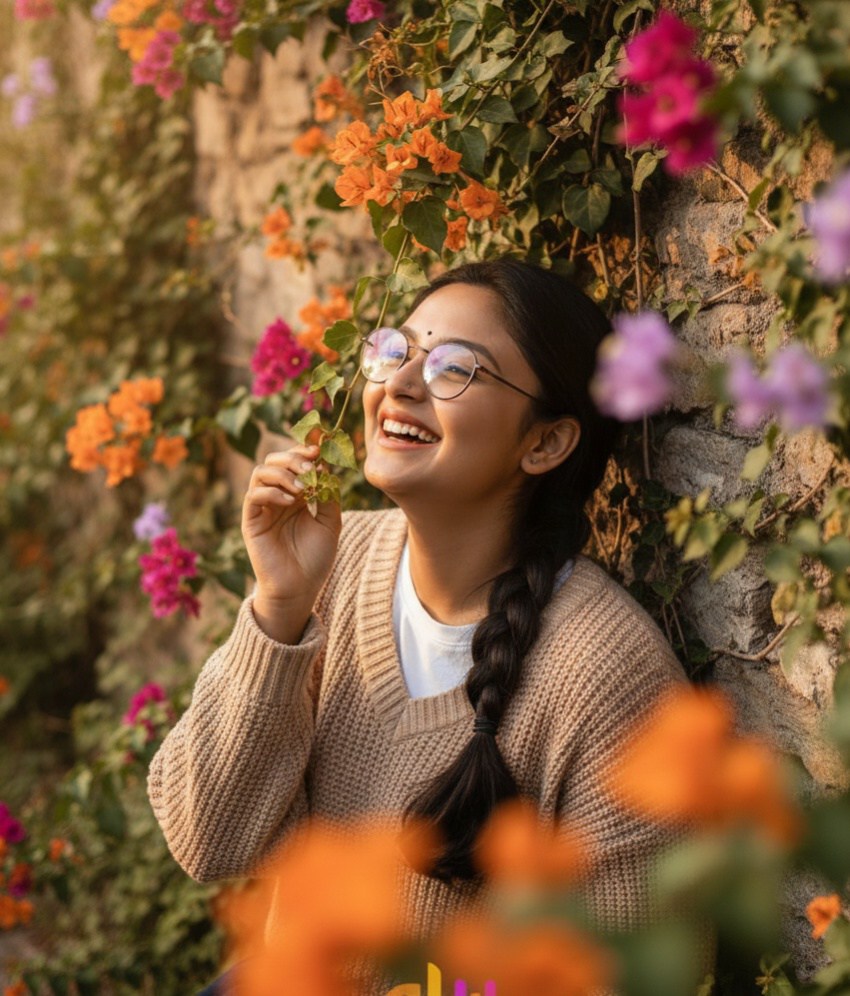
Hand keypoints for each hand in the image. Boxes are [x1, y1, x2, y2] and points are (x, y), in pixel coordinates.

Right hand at [242, 443, 341, 642]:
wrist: (300, 589)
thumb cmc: (315, 558)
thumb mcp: (331, 521)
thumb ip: (328, 493)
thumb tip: (325, 464)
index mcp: (297, 494)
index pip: (295, 461)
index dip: (305, 450)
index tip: (320, 448)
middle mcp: (278, 496)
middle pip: (275, 460)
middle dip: (293, 457)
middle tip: (311, 465)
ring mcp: (262, 507)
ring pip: (262, 472)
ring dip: (284, 473)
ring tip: (303, 488)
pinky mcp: (251, 521)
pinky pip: (254, 495)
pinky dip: (272, 492)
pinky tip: (291, 502)